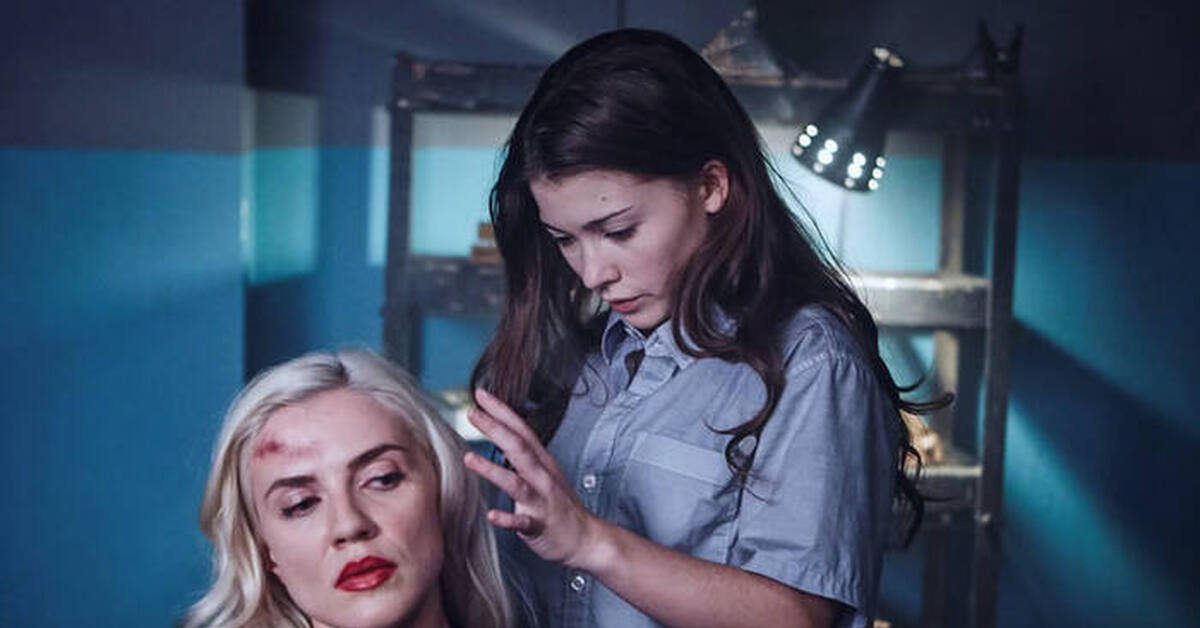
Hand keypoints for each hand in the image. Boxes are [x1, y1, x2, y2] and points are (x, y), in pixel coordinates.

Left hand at [463, 388, 602, 567]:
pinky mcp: (541, 525)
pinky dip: (508, 519)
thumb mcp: (544, 473)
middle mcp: (542, 477)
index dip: (502, 411)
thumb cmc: (560, 506)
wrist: (587, 538)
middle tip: (472, 412)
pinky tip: (492, 515)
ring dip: (492, 470)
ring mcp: (542, 501)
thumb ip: (523, 456)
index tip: (481, 394)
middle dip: (495, 428)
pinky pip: (523, 523)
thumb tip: (499, 437)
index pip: (520, 429)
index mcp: (542, 462)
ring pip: (517, 483)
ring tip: (469, 458)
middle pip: (518, 447)